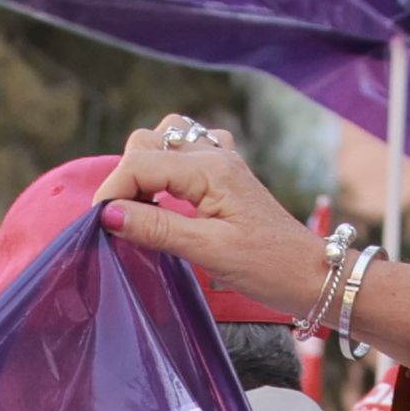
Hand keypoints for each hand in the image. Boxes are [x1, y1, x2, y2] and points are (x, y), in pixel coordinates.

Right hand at [92, 122, 333, 338]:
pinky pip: (186, 149)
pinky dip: (166, 165)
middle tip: (122, 220)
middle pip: (148, 142)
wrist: (311, 273)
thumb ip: (157, 228)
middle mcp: (215, 155)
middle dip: (125, 177)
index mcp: (211, 169)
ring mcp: (221, 160)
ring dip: (144, 165)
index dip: (112, 191)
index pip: (141, 163)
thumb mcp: (209, 252)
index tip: (98, 224)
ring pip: (165, 137)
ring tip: (140, 204)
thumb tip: (109, 215)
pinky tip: (167, 194)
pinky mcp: (225, 173)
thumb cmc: (268, 267)